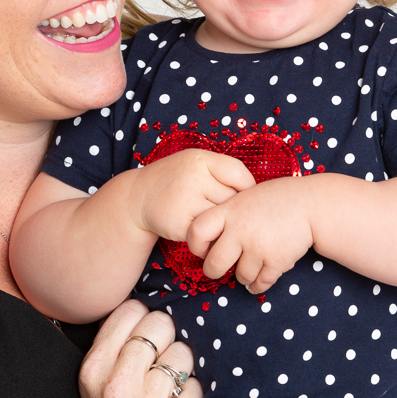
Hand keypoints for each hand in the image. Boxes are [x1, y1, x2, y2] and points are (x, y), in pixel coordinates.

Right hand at [81, 300, 202, 397]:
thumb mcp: (98, 382)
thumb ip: (115, 344)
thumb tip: (147, 302)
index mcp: (94, 369)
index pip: (130, 311)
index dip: (145, 319)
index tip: (147, 337)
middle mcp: (115, 386)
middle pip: (160, 325)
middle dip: (167, 339)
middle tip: (161, 361)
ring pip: (183, 354)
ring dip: (184, 369)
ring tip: (170, 388)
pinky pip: (198, 386)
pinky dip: (195, 394)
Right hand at [128, 150, 255, 241]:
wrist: (138, 197)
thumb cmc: (176, 180)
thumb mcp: (196, 163)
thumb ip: (223, 171)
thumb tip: (257, 193)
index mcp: (200, 159)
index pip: (239, 174)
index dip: (247, 188)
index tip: (242, 196)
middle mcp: (193, 178)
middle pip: (233, 199)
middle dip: (232, 208)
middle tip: (224, 212)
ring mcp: (186, 202)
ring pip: (223, 219)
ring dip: (223, 225)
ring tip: (217, 223)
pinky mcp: (181, 225)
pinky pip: (209, 234)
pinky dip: (211, 237)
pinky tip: (205, 232)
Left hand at [186, 176, 314, 294]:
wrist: (310, 204)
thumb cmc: (276, 198)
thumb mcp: (246, 195)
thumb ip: (228, 213)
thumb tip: (210, 238)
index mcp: (229, 210)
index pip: (197, 231)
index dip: (195, 244)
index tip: (203, 248)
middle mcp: (240, 230)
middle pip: (214, 263)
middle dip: (214, 271)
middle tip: (217, 270)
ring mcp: (258, 247)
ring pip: (240, 276)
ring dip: (243, 276)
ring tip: (248, 267)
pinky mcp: (276, 261)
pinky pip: (260, 283)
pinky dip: (258, 285)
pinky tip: (258, 280)